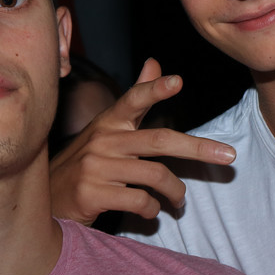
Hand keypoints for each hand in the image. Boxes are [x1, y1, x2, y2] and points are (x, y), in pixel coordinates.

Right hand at [50, 58, 235, 223]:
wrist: (46, 199)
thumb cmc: (87, 161)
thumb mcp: (108, 128)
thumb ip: (135, 98)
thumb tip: (155, 61)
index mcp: (109, 122)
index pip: (133, 100)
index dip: (155, 89)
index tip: (177, 81)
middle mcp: (102, 141)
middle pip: (159, 141)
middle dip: (198, 148)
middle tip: (229, 157)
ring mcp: (95, 168)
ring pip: (155, 176)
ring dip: (176, 191)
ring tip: (180, 200)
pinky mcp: (91, 195)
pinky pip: (139, 201)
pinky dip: (153, 210)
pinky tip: (151, 212)